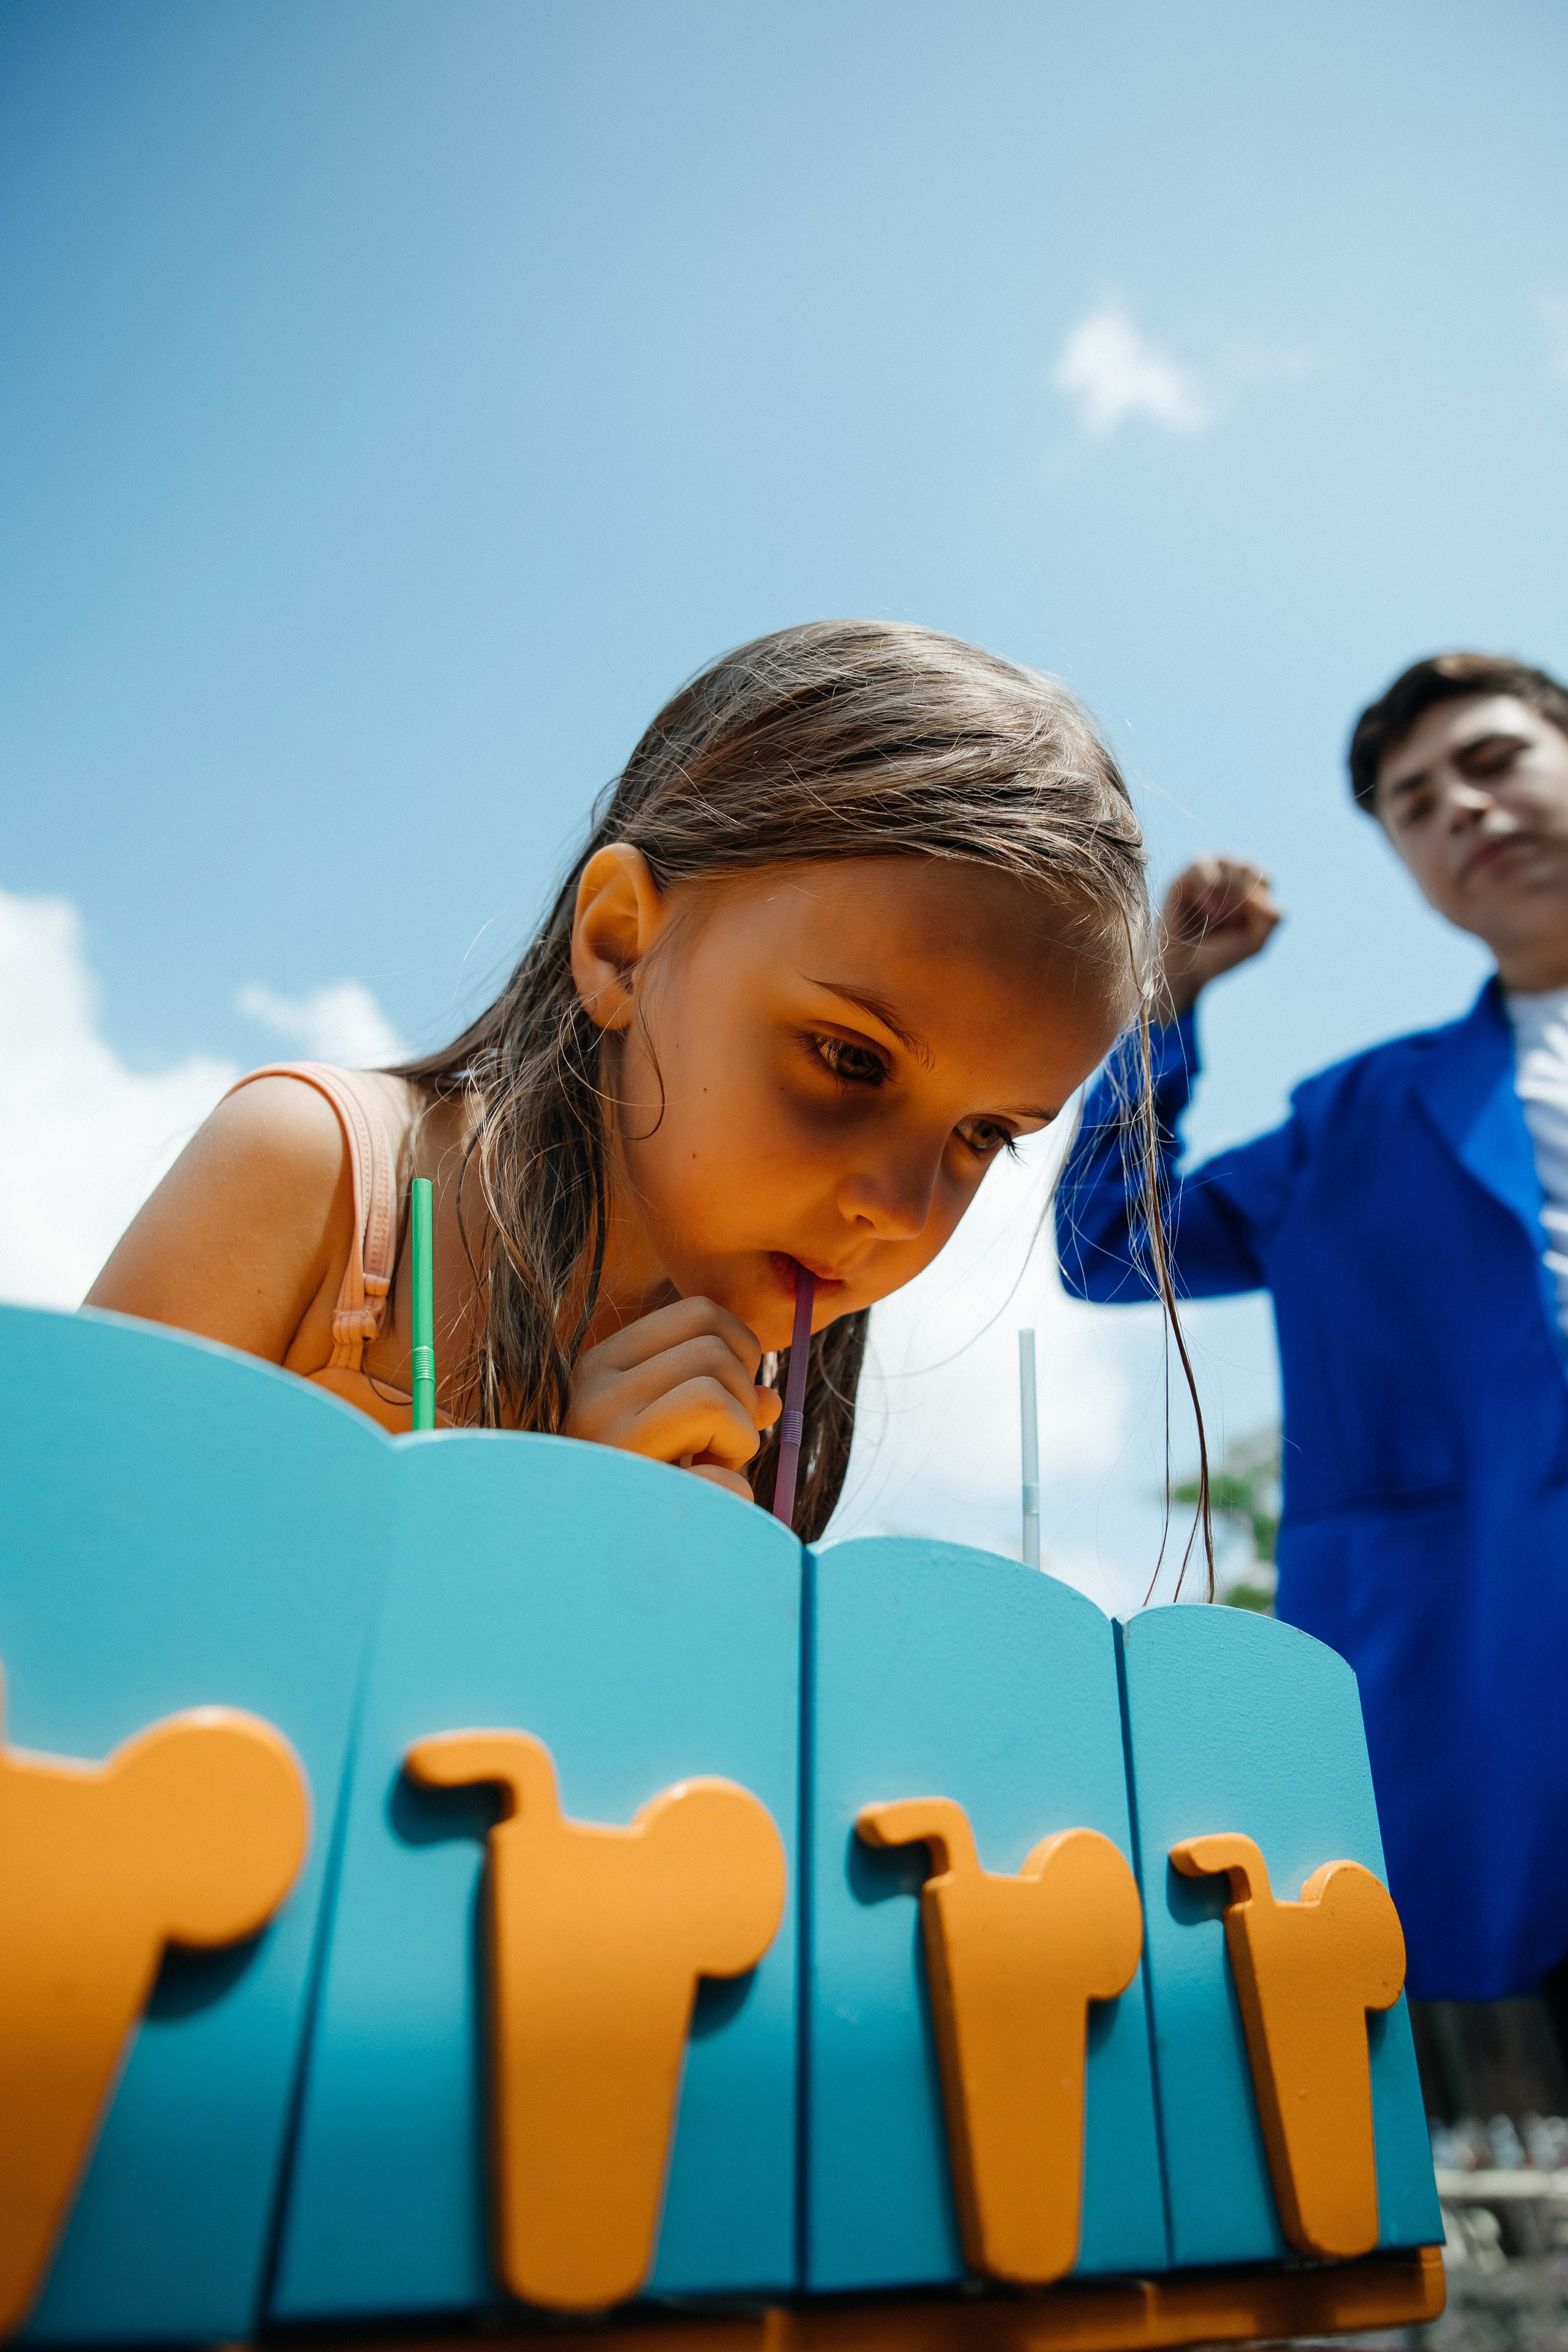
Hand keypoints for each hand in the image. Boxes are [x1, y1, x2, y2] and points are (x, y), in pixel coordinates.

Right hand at [564, 1295, 782, 1502]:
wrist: (574, 1574)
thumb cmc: (633, 1495)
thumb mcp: (674, 1439)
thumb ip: (720, 1405)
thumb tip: (770, 1399)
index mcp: (600, 1364)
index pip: (702, 1315)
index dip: (741, 1351)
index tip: (730, 1398)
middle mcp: (592, 1389)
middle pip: (717, 1349)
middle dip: (740, 1398)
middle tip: (714, 1447)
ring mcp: (604, 1436)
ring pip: (717, 1394)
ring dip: (737, 1441)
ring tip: (703, 1474)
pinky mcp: (627, 1487)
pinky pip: (724, 1469)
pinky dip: (733, 1492)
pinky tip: (699, 1510)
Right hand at [1159, 857, 1282, 1017]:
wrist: (1184, 969)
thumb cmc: (1219, 954)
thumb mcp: (1255, 942)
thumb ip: (1271, 919)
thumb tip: (1265, 897)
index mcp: (1248, 889)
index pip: (1264, 879)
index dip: (1258, 903)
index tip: (1245, 926)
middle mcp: (1227, 876)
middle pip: (1247, 867)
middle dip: (1242, 897)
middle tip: (1231, 922)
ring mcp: (1205, 874)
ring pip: (1226, 861)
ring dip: (1227, 892)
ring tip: (1218, 916)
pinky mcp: (1183, 877)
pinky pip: (1201, 865)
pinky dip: (1208, 888)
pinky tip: (1209, 910)